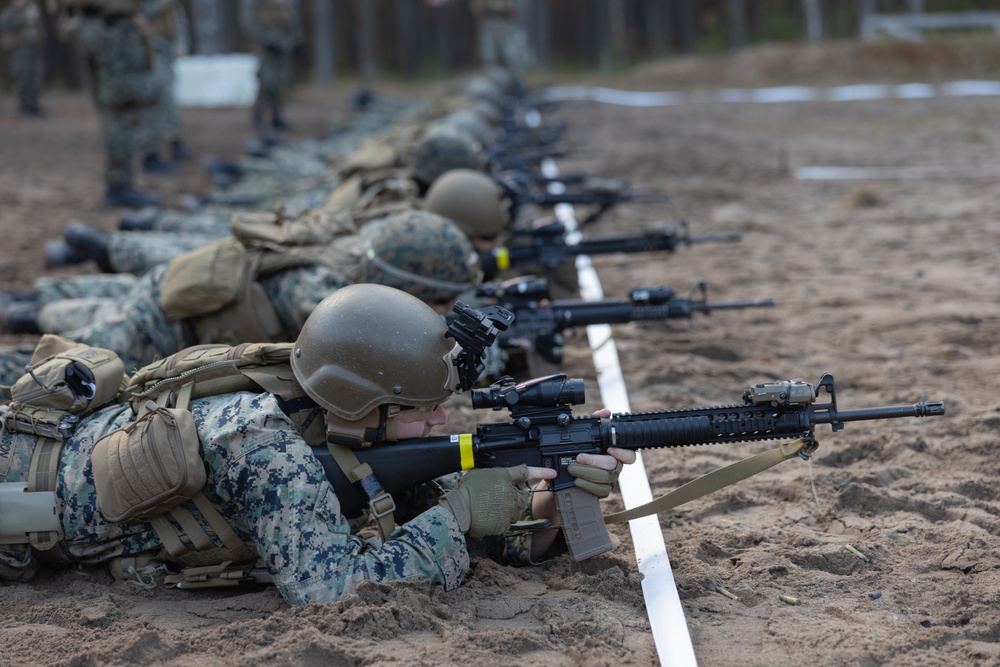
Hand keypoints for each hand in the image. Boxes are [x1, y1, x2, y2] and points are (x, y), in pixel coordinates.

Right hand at [439, 464, 554, 538]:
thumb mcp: (479, 473)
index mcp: (503, 476)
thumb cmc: (465, 491)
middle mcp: (510, 492)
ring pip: (514, 510)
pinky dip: (498, 521)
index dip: (541, 472)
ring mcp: (509, 509)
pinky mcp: (506, 523)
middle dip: (512, 498)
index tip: (553, 474)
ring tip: (487, 508)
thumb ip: (494, 475)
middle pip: (521, 496)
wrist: (459, 511)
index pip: (526, 472)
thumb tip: (498, 477)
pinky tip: (487, 517)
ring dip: (505, 510)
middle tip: (494, 499)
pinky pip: (506, 522)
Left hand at [567, 408, 635, 497]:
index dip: (623, 453)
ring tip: (572, 467)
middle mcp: (615, 467)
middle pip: (613, 466)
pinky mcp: (602, 491)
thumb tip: (606, 412)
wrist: (566, 472)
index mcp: (616, 453)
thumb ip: (596, 420)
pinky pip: (599, 490)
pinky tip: (577, 480)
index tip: (610, 449)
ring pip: (605, 478)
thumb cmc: (580, 450)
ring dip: (587, 472)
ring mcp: (610, 480)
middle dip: (595, 461)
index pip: (630, 455)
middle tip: (579, 457)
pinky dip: (586, 485)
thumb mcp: (587, 433)